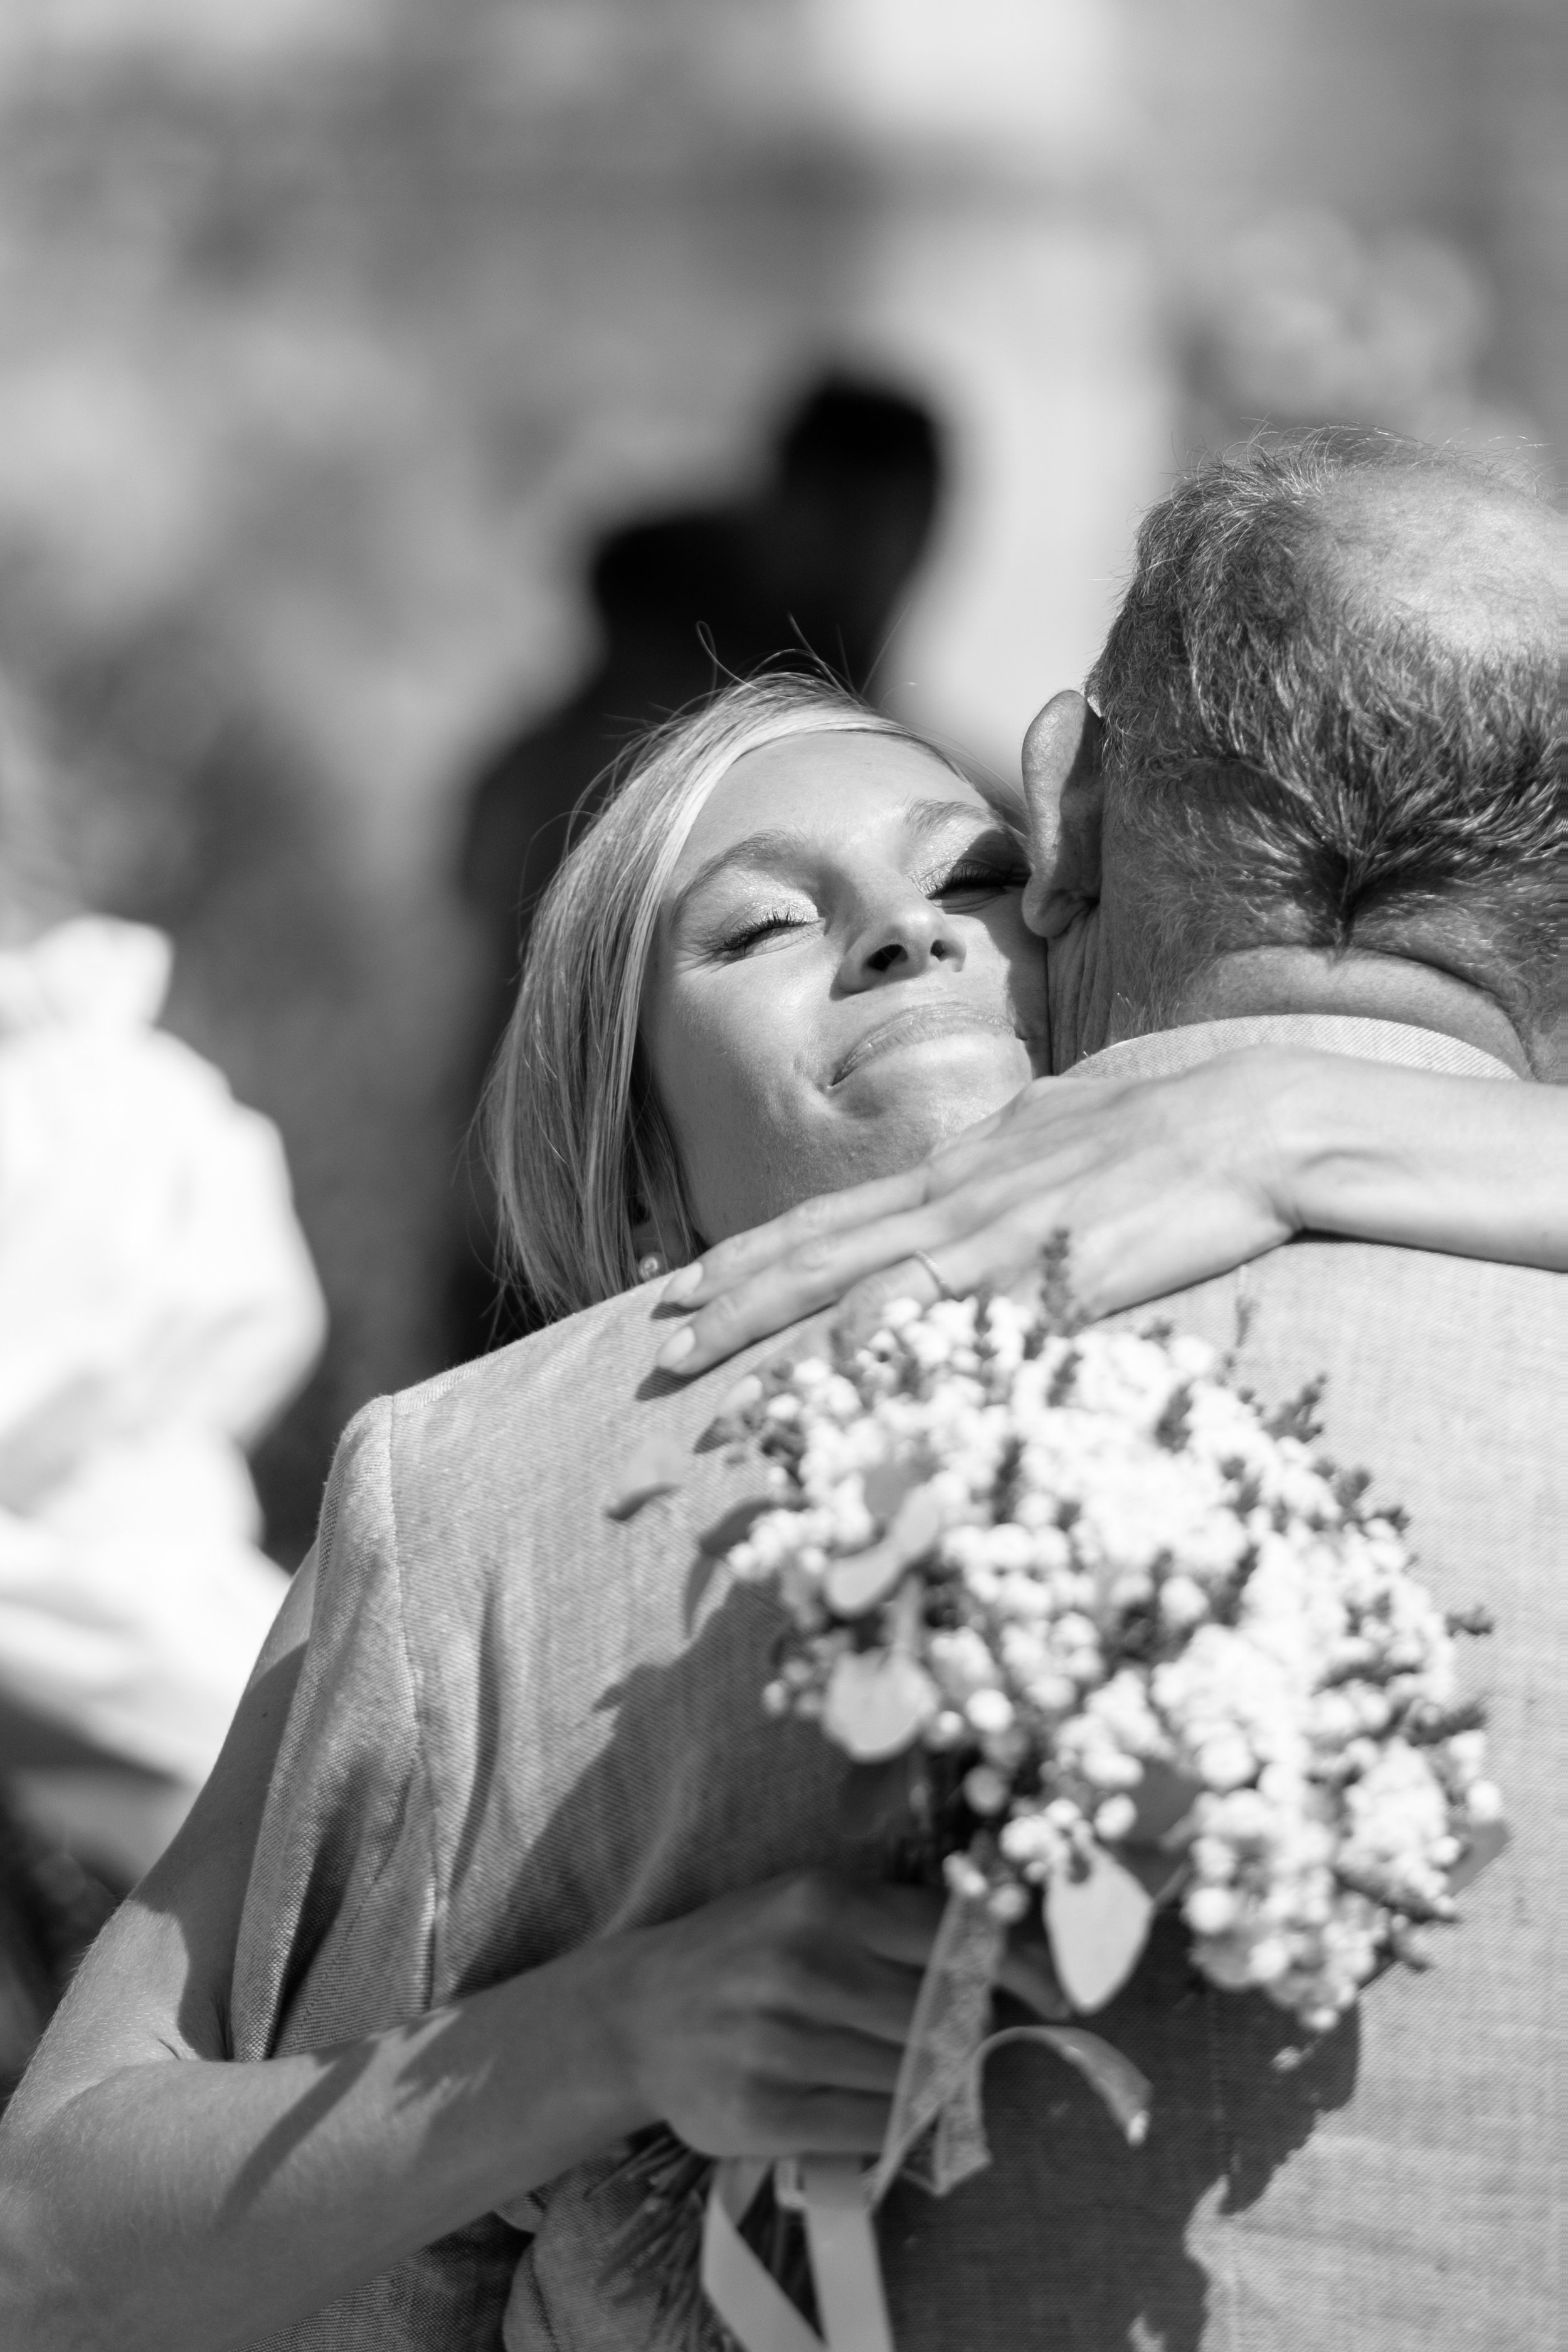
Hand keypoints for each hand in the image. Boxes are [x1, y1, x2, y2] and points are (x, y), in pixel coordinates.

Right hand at [606, 1870, 1060, 2159]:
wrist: (639, 2013)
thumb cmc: (745, 1951)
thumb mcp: (810, 1906)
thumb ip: (896, 1924)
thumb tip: (1001, 1962)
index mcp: (824, 1902)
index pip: (952, 1937)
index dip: (1019, 1968)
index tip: (1059, 1995)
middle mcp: (803, 1966)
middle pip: (939, 2014)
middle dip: (969, 2030)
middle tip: (971, 2035)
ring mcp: (779, 2044)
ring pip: (909, 2074)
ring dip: (935, 2079)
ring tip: (926, 2070)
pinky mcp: (763, 2113)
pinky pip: (870, 2125)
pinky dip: (898, 2120)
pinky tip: (893, 2105)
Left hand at [655, 1049, 1307, 1377]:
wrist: (1259, 1119)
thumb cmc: (1181, 1121)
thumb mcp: (1072, 1120)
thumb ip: (1020, 1146)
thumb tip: (994, 1146)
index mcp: (965, 1166)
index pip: (836, 1217)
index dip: (756, 1252)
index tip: (688, 1282)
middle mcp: (959, 1196)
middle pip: (820, 1252)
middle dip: (732, 1300)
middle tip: (657, 1343)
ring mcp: (996, 1233)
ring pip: (855, 1284)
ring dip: (770, 1331)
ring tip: (699, 1368)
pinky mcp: (1046, 1272)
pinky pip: (945, 1313)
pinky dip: (875, 1342)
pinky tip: (824, 1371)